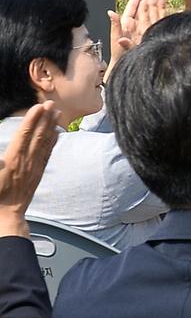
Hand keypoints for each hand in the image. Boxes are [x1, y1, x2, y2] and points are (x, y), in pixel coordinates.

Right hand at [0, 102, 59, 232]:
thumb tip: (1, 158)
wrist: (8, 214)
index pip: (24, 135)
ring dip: (51, 126)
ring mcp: (35, 167)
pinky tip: (57, 133)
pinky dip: (53, 142)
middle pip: (38, 135)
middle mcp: (27, 161)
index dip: (31, 120)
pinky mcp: (38, 172)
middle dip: (45, 118)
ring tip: (57, 113)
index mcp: (13, 160)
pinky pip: (47, 153)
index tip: (38, 107)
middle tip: (51, 103)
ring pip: (45, 143)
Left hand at [107, 0, 168, 68]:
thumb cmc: (121, 58)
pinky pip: (156, 26)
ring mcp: (142, 34)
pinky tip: (168, 14)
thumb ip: (115, 26)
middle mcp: (135, 30)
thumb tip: (111, 12)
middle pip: (141, 12)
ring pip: (150, 18)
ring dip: (155, 8)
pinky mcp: (148, 40)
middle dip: (146, 0)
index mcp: (126, 27)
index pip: (132, 10)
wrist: (126, 69)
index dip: (136, 0)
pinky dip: (161, 18)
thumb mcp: (116, 40)